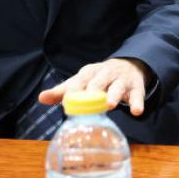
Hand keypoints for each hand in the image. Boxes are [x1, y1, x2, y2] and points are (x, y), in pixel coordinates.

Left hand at [38, 58, 152, 116]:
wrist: (128, 66)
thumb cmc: (98, 78)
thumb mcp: (81, 81)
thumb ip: (62, 91)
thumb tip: (41, 98)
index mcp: (90, 72)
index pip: (80, 80)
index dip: (74, 89)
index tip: (67, 99)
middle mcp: (105, 74)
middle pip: (98, 81)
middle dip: (94, 90)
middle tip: (88, 103)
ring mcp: (121, 80)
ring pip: (117, 87)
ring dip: (113, 95)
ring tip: (110, 105)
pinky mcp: (136, 88)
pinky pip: (137, 95)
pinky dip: (137, 103)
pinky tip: (136, 111)